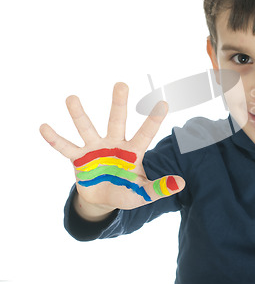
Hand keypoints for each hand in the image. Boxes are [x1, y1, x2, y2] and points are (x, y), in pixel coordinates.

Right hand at [40, 82, 184, 211]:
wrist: (103, 199)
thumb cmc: (126, 192)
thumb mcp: (143, 193)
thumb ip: (159, 188)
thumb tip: (181, 182)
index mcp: (133, 151)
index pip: (146, 133)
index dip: (154, 119)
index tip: (164, 103)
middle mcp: (114, 144)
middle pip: (117, 120)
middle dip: (119, 103)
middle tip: (122, 84)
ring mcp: (95, 149)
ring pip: (87, 128)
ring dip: (79, 114)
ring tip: (71, 98)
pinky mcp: (79, 158)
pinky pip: (65, 147)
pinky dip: (54, 139)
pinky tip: (44, 127)